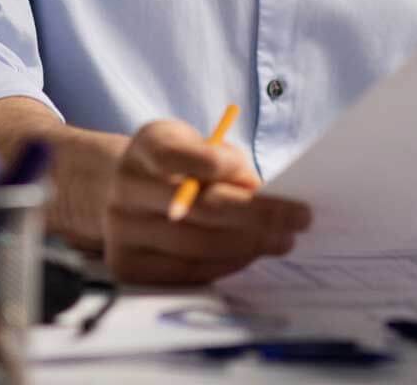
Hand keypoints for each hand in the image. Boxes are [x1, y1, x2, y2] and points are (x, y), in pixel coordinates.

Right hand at [0, 99, 310, 283]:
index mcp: (145, 147)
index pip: (174, 154)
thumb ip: (224, 160)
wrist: (118, 193)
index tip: (253, 175)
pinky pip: (186, 272)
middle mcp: (126, 188)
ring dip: (248, 245)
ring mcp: (121, 231)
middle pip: (197, 208)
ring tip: (282, 240)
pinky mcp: (127, 266)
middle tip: (298, 219)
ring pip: (196, 246)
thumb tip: (256, 191)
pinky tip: (251, 254)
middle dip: (256, 215)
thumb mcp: (194, 144)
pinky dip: (225, 264)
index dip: (211, 163)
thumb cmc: (174, 165)